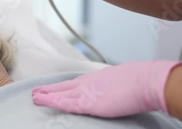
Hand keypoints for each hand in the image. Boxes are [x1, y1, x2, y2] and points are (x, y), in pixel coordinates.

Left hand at [32, 60, 181, 117]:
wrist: (146, 81)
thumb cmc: (142, 80)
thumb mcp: (127, 80)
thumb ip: (118, 86)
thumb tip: (122, 90)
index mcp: (100, 78)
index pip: (77, 82)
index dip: (65, 85)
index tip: (57, 87)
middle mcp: (91, 83)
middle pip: (66, 86)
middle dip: (51, 89)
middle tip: (37, 91)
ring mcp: (89, 92)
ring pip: (62, 94)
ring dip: (48, 96)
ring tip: (35, 97)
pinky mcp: (89, 103)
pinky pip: (66, 103)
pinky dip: (54, 102)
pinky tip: (44, 102)